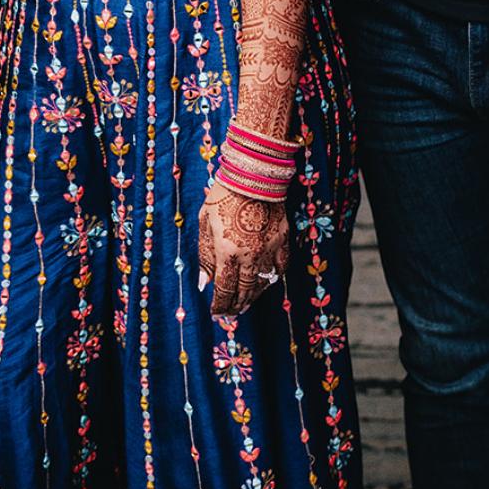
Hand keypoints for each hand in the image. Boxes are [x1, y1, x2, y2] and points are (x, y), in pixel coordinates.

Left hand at [197, 183, 288, 317]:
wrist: (253, 175)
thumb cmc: (223, 196)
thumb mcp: (206, 224)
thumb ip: (206, 256)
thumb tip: (204, 283)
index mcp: (228, 252)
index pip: (224, 289)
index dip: (219, 304)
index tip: (215, 312)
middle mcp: (250, 255)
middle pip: (244, 290)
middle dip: (235, 305)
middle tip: (230, 313)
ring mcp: (269, 249)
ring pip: (262, 283)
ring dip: (253, 296)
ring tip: (246, 304)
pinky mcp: (283, 240)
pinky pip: (280, 267)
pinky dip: (272, 278)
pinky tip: (266, 283)